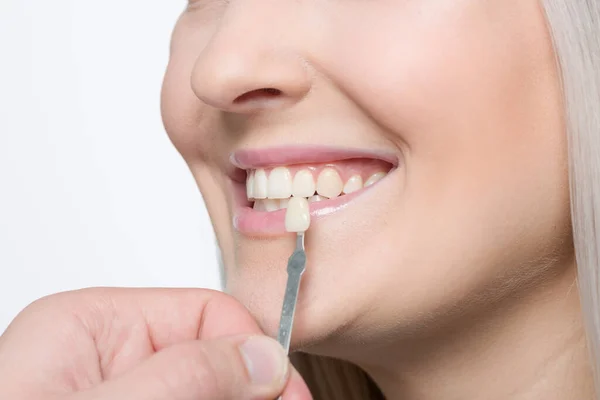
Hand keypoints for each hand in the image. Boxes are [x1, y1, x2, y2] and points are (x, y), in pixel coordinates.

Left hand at [0, 288, 311, 399]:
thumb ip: (185, 377)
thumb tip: (265, 358)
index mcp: (94, 326)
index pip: (205, 313)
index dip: (256, 351)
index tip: (288, 396)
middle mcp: (108, 362)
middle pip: (211, 363)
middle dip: (250, 393)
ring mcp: (118, 399)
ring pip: (207, 394)